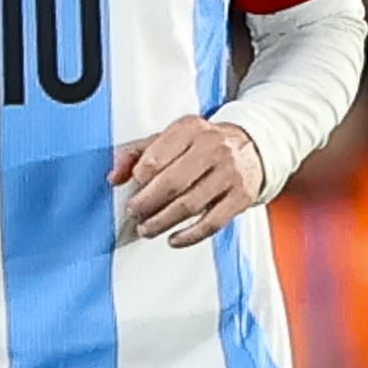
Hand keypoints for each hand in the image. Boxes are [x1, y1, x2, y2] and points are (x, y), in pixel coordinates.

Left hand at [114, 116, 265, 246]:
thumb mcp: (172, 138)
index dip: (138, 178)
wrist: (252, 146)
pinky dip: (190, 236)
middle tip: (135, 213)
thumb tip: (115, 175)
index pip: (155, 157)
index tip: (132, 188)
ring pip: (189, 205)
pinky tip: (174, 239)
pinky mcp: (241, 196)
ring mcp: (229, 173)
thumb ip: (138, 153)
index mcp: (190, 128)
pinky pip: (212, 223)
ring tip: (147, 228)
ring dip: (162, 222)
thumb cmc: (205, 144)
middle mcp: (213, 147)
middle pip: (171, 183)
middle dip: (146, 203)